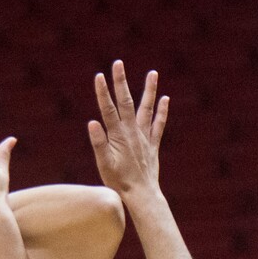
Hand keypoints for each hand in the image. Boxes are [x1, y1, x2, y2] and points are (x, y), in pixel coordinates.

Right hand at [88, 60, 168, 200]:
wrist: (141, 194)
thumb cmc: (119, 182)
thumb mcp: (103, 165)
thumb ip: (99, 143)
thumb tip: (92, 122)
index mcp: (118, 136)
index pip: (108, 109)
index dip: (103, 92)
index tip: (99, 76)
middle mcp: (132, 132)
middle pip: (126, 102)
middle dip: (121, 82)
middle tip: (118, 64)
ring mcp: (144, 137)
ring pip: (147, 109)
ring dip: (149, 90)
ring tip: (153, 73)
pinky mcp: (153, 145)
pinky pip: (159, 125)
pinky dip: (162, 111)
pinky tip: (165, 99)